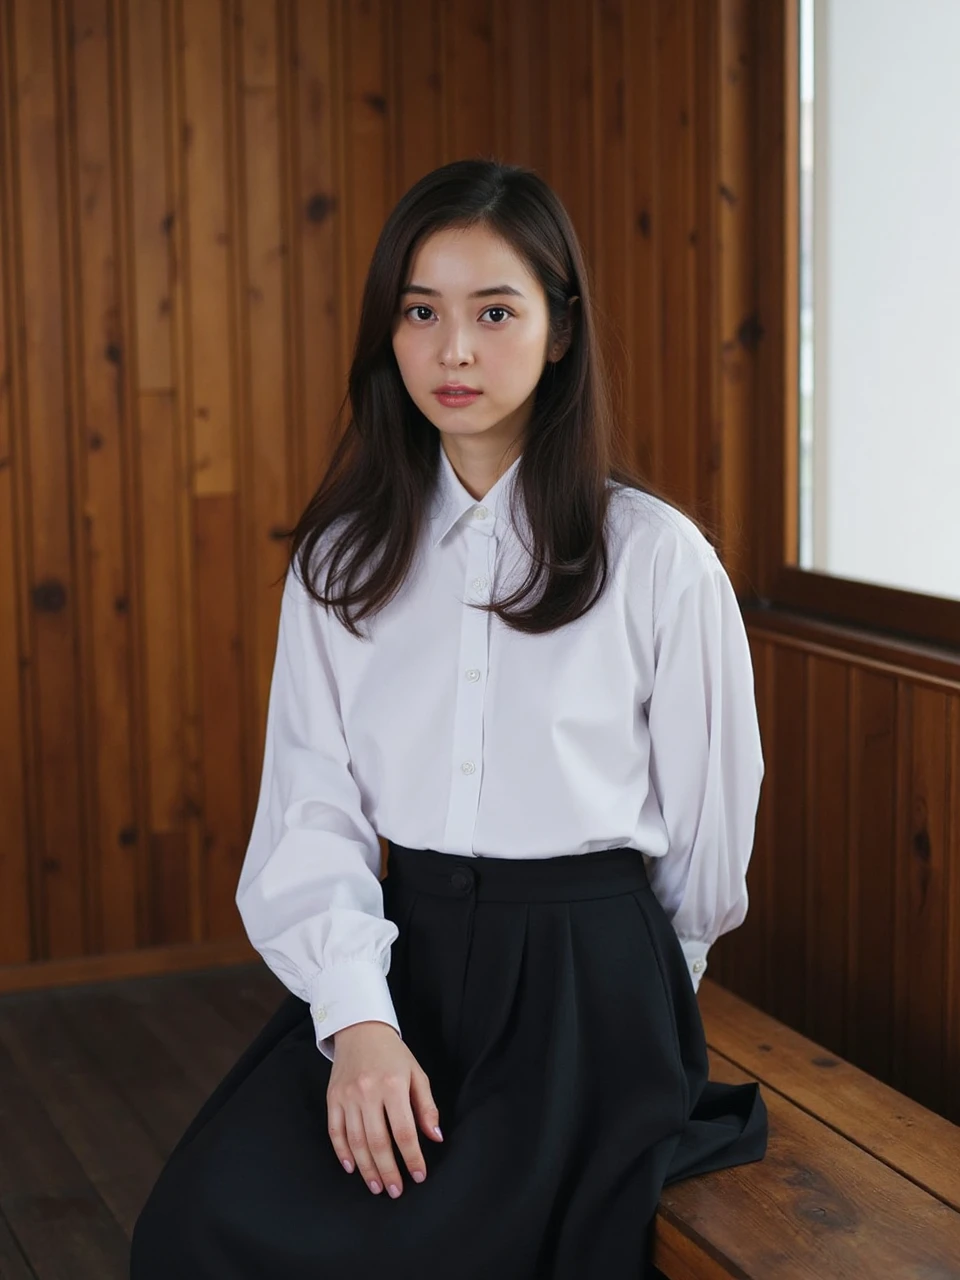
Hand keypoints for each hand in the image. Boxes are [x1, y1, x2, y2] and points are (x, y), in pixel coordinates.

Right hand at [327, 1021, 442, 1197]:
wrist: (360, 1029)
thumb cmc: (393, 1054)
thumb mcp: (416, 1074)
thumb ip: (426, 1107)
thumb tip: (435, 1137)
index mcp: (393, 1085)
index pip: (404, 1131)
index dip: (412, 1157)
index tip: (419, 1175)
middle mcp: (368, 1092)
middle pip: (378, 1142)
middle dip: (388, 1171)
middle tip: (396, 1191)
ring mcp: (347, 1096)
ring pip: (356, 1141)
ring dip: (367, 1168)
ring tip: (377, 1186)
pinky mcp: (332, 1098)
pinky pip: (335, 1132)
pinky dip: (342, 1153)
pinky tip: (352, 1168)